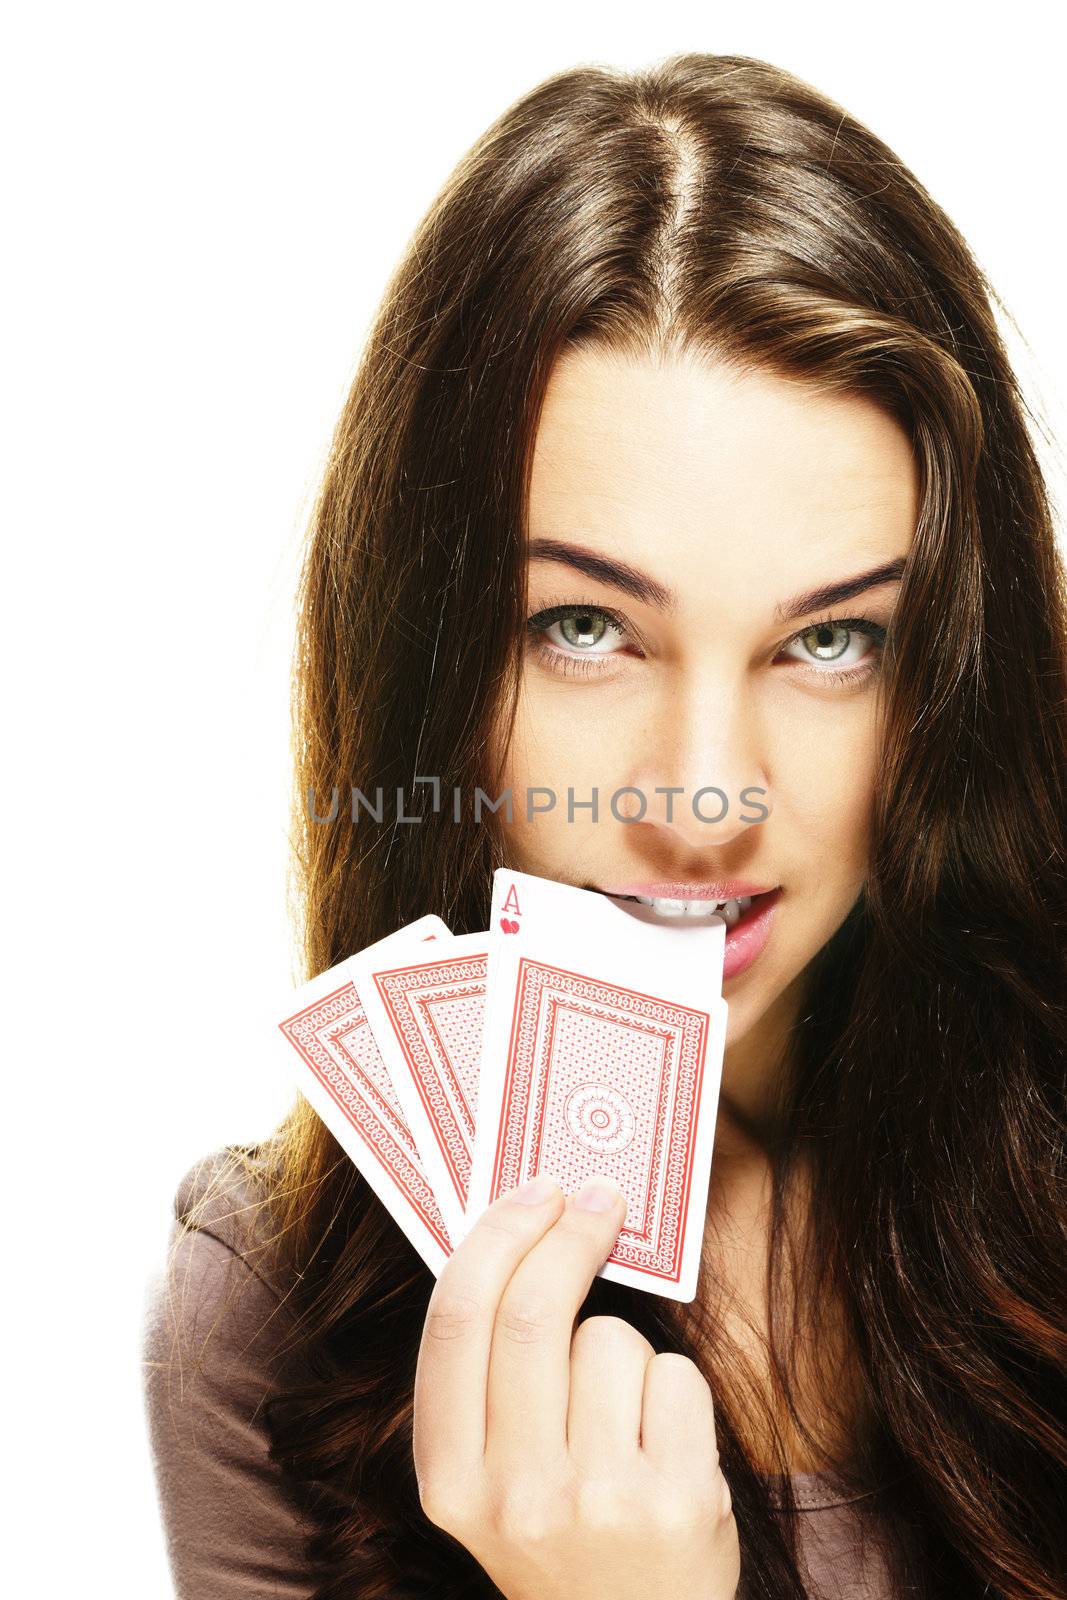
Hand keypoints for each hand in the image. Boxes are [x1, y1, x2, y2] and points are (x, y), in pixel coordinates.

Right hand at [412, 1172, 740, 1599]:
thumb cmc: (562, 1536)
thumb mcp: (491, 1479)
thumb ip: (490, 1377)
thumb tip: (525, 1226)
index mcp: (450, 1483)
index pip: (457, 1323)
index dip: (496, 1238)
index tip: (536, 1190)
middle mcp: (517, 1496)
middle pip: (534, 1314)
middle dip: (570, 1235)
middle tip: (598, 1198)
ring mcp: (601, 1504)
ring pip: (613, 1340)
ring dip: (624, 1350)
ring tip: (622, 1420)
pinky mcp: (678, 1504)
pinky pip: (676, 1377)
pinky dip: (674, 1390)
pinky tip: (664, 1444)